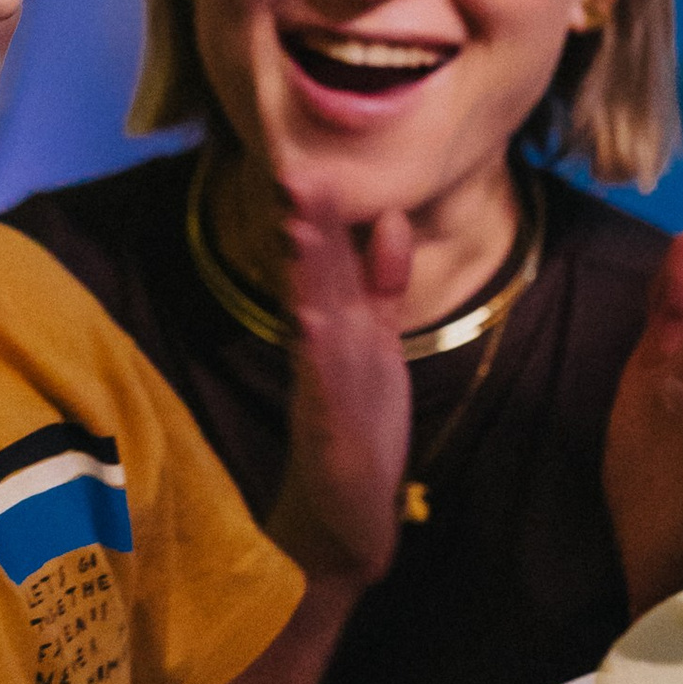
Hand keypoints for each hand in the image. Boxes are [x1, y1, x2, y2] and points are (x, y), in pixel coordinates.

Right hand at [267, 189, 415, 589]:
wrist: (343, 523)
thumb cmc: (358, 429)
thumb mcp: (376, 343)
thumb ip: (380, 283)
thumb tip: (389, 216)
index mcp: (335, 330)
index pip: (324, 262)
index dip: (319, 214)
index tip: (308, 160)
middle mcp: (323, 353)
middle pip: (312, 280)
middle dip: (305, 227)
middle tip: (293, 170)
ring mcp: (322, 391)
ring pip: (312, 320)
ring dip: (303, 274)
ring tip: (295, 224)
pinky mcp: (329, 435)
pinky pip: (321, 386)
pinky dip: (316, 351)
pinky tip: (311, 319)